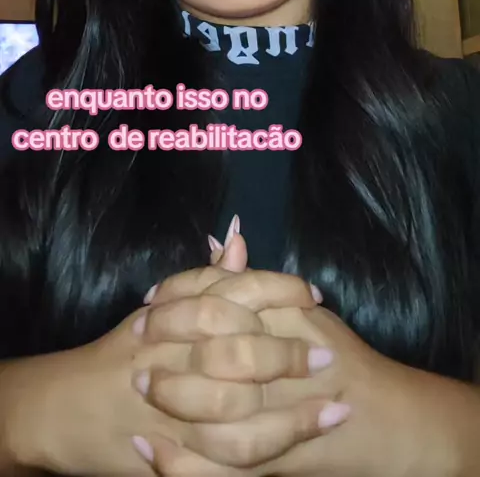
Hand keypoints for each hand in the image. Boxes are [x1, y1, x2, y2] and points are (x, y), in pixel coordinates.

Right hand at [3, 222, 328, 476]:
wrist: (66, 408)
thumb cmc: (119, 354)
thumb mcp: (158, 311)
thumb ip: (203, 279)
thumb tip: (238, 237)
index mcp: (174, 321)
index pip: (234, 295)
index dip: (280, 293)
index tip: (314, 296)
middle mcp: (176, 362)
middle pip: (242, 355)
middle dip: (289, 357)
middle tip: (327, 356)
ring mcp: (178, 415)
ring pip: (243, 418)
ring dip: (294, 415)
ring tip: (337, 406)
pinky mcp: (179, 455)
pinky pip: (230, 461)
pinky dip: (269, 452)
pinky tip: (304, 445)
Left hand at [149, 253, 460, 476]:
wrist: (377, 418)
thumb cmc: (337, 356)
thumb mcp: (299, 311)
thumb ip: (259, 278)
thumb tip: (226, 237)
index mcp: (278, 326)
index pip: (218, 305)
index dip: (176, 302)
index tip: (148, 304)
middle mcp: (271, 370)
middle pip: (209, 356)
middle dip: (167, 353)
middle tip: (136, 348)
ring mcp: (266, 420)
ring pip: (206, 416)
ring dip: (169, 402)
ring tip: (138, 393)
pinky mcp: (263, 464)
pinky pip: (211, 470)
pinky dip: (174, 464)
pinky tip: (147, 448)